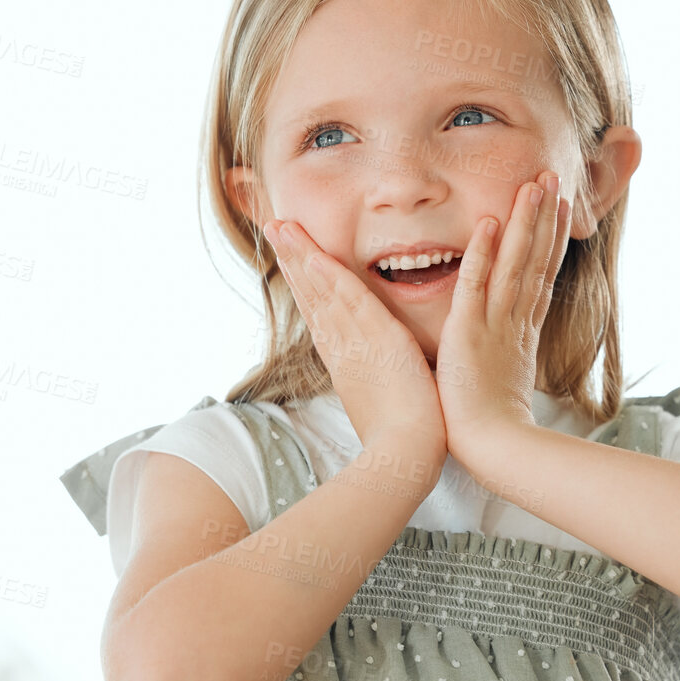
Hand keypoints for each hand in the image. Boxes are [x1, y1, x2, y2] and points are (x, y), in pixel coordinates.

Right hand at [263, 219, 448, 484]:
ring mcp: (356, 342)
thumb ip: (376, 379)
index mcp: (344, 361)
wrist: (405, 454)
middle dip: (293, 260)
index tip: (290, 257)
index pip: (319, 312)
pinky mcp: (378, 340)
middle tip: (274, 227)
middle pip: (312, 295)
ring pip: (324, 291)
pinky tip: (316, 254)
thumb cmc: (402, 436)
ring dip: (302, 256)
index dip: (303, 282)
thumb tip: (376, 373)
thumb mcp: (382, 400)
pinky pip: (351, 301)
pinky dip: (332, 276)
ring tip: (282, 226)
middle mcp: (342, 348)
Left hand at [434, 169, 571, 471]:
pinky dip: (484, 253)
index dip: (551, 241)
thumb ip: (504, 360)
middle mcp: (515, 322)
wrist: (494, 450)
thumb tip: (504, 356)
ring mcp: (495, 324)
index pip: (540, 276)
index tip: (561, 209)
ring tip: (535, 184)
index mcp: (522, 334)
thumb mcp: (504, 383)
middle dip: (545, 218)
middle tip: (554, 178)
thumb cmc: (492, 428)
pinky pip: (476, 285)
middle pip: (535, 260)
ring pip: (515, 263)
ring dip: (525, 222)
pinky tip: (489, 223)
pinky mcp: (470, 332)